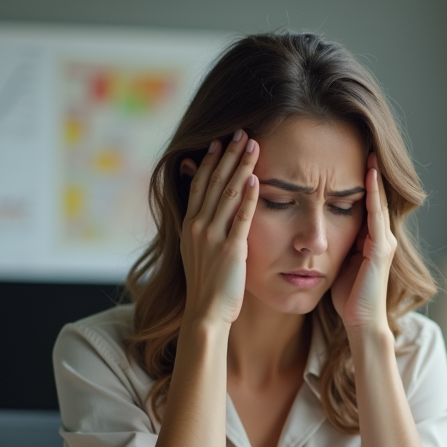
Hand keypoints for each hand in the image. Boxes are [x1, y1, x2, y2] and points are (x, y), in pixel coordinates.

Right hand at [180, 130, 260, 327]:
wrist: (206, 313)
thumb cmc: (207, 286)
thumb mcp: (198, 252)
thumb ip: (203, 230)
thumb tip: (209, 213)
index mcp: (190, 225)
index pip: (199, 184)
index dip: (210, 161)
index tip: (219, 141)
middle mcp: (198, 226)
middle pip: (214, 182)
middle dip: (228, 155)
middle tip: (242, 132)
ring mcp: (213, 237)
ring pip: (228, 194)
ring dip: (241, 167)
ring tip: (253, 146)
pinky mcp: (231, 250)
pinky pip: (241, 218)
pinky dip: (249, 198)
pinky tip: (256, 180)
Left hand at [331, 153, 396, 334]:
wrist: (361, 322)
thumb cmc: (348, 298)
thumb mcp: (338, 264)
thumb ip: (335, 245)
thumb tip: (316, 232)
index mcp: (370, 240)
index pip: (366, 204)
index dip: (360, 182)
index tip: (349, 159)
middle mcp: (381, 237)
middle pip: (376, 198)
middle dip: (371, 173)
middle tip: (366, 144)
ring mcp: (384, 242)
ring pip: (379, 202)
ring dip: (375, 177)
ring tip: (370, 152)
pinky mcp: (381, 249)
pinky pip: (376, 215)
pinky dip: (373, 195)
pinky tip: (368, 176)